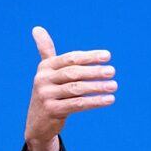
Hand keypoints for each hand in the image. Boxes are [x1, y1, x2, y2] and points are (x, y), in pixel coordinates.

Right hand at [24, 26, 116, 150]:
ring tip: (114, 85)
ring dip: (97, 87)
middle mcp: (43, 79)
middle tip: (112, 71)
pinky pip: (78, 104)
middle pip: (74, 73)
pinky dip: (95, 102)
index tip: (108, 56)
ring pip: (77, 89)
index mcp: (45, 67)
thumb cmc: (49, 92)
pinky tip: (109, 100)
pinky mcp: (52, 110)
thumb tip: (36, 28)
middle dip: (94, 71)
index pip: (71, 58)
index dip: (90, 56)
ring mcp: (46, 95)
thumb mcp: (46, 72)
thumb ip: (46, 50)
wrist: (38, 123)